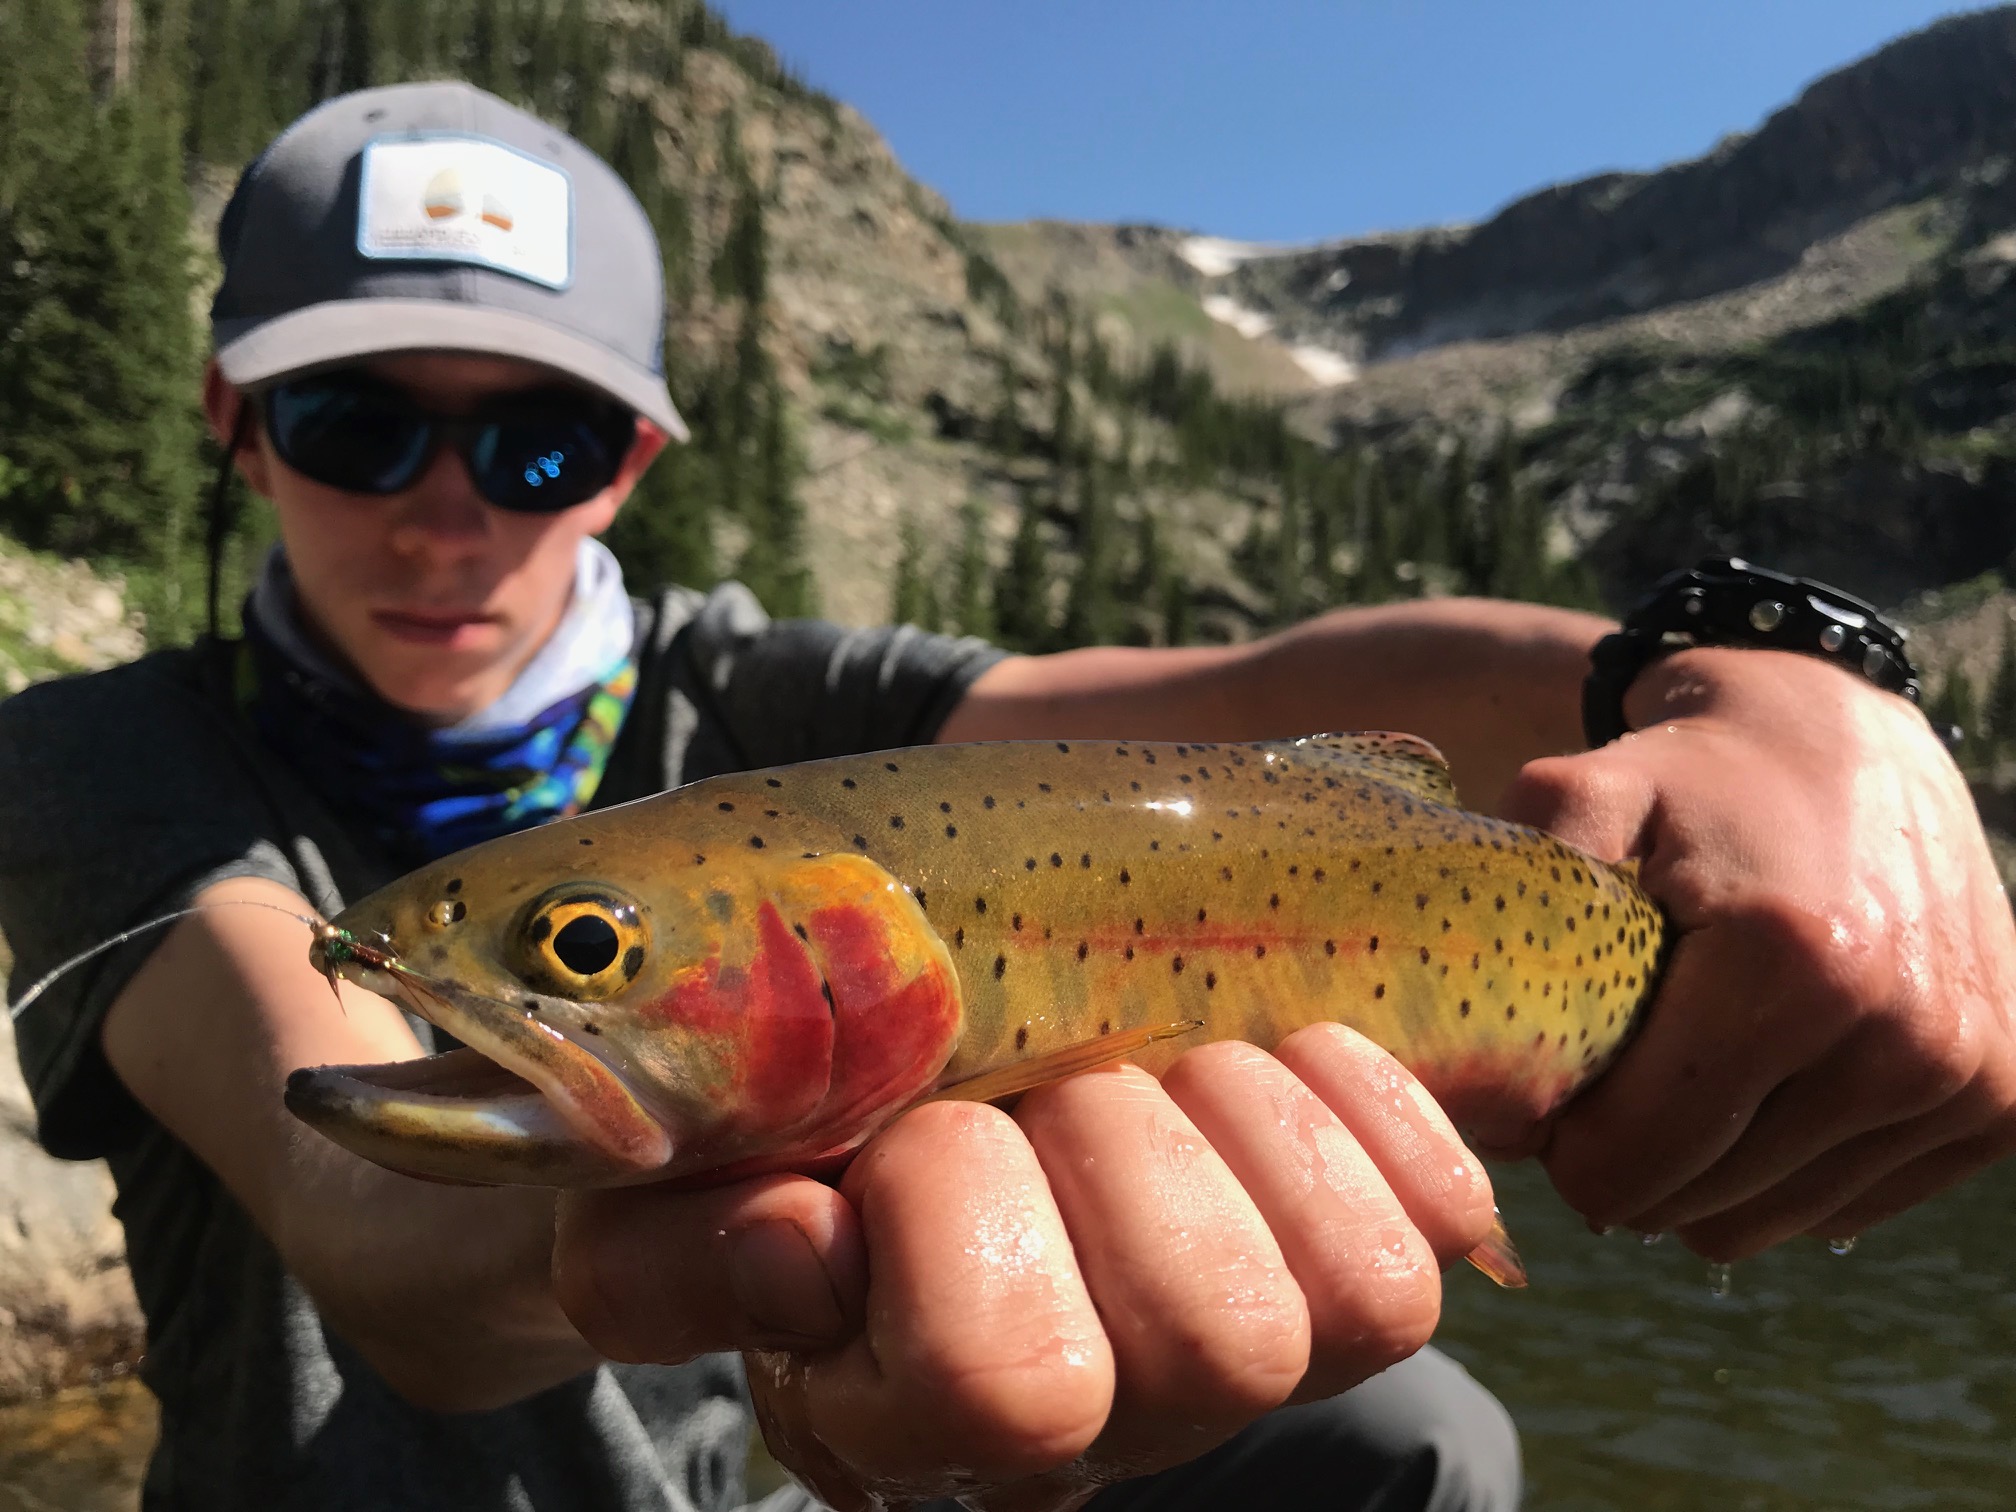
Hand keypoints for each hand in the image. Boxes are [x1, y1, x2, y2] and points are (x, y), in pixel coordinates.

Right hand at [552, 1025, 1493, 1510]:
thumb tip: (801, 1250)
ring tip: (1151, 1064)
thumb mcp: (663, 1199)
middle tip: (1042, 1080)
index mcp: (938, 1419)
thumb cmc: (782, 1145)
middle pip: (1213, 1336)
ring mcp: (1269, 1346)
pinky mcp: (1372, 1253)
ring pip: (1353, 1295)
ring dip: (1238, 1119)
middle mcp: (1128, 1419)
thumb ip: (668, 1256)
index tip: (899, 1135)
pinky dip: (1361, 1103)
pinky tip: (1262, 1053)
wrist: (925, 1080)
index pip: (1006, 1384)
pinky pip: (1442, 1213)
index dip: (946, 1220)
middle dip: (1110, 1143)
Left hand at [1497, 646, 2015, 1259]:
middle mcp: (1903, 1037)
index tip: (1543, 1092)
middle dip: (1626, 1160)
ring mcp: (1967, 1079)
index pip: (1634, 1162)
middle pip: (1697, 1204)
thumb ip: (1515, 895)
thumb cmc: (1692, 778)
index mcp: (1794, 968)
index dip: (1561, 1146)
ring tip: (1681, 1073)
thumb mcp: (1584, 793)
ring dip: (1702, 1173)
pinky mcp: (2001, 1104)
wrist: (1843, 733)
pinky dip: (1781, 1166)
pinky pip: (1844, 1206)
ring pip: (1768, 1220)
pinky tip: (1760, 1081)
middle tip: (1606, 1078)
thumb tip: (1460, 1064)